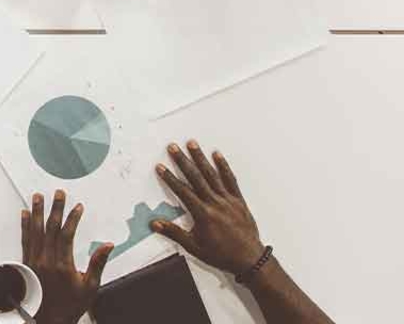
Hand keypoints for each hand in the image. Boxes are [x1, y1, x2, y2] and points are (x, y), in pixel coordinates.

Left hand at [22, 190, 112, 323]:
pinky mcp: (26, 264)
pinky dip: (24, 226)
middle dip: (55, 209)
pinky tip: (24, 214)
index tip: (78, 206)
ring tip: (37, 196)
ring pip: (35, 231)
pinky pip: (25, 240)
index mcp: (62, 265)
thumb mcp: (90, 286)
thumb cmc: (70, 305)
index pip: (67, 235)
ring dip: (36, 212)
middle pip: (50, 229)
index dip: (72, 218)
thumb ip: (97, 263)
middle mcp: (46, 261)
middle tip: (58, 193)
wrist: (49, 319)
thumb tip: (108, 245)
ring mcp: (34, 261)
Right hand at [154, 141, 265, 274]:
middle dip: (182, 161)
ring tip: (192, 144)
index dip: (170, 178)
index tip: (160, 167)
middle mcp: (215, 203)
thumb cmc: (221, 254)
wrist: (249, 259)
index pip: (182, 191)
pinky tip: (217, 155)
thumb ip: (174, 232)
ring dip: (201, 158)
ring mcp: (228, 200)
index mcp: (203, 214)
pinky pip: (230, 180)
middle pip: (196, 177)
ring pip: (212, 175)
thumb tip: (154, 223)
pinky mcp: (238, 200)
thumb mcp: (194, 246)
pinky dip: (223, 167)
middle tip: (173, 147)